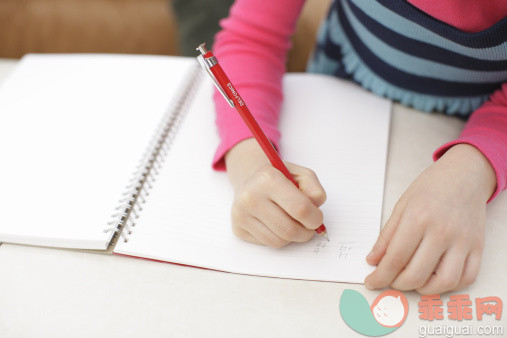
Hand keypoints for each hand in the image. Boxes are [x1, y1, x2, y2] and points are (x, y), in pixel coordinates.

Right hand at [225, 138, 325, 246]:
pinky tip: (275, 224)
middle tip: (309, 227)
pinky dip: (277, 238)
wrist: (249, 178)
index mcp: (268, 179)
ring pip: (278, 241)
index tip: (317, 218)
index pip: (300, 209)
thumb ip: (315, 190)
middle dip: (306, 232)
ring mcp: (241, 214)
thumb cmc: (279, 178)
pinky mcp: (238, 228)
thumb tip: (314, 212)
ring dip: (292, 237)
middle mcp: (250, 197)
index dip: (315, 218)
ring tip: (292, 223)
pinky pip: (267, 244)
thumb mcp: (301, 174)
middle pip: (289, 230)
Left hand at [365, 144, 495, 293]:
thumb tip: (373, 260)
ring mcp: (462, 241)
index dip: (380, 276)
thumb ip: (386, 236)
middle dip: (397, 284)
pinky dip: (449, 286)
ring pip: (444, 282)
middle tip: (390, 280)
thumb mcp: (401, 205)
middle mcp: (442, 232)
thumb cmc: (431, 187)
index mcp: (418, 218)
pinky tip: (435, 278)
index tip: (371, 281)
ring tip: (412, 281)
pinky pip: (467, 277)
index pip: (395, 258)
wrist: (465, 174)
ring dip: (423, 289)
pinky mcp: (477, 247)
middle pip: (416, 274)